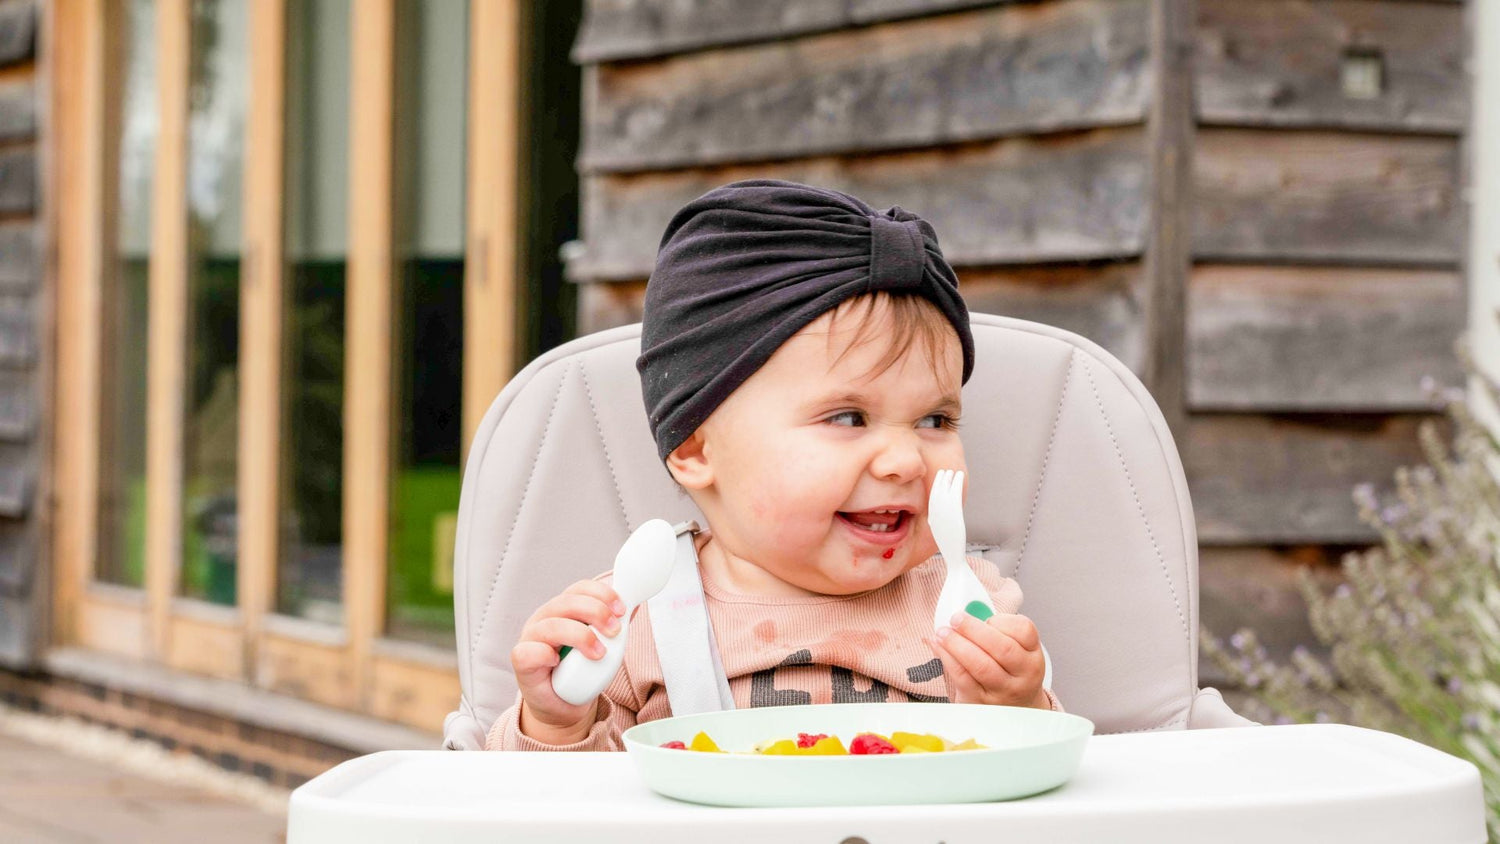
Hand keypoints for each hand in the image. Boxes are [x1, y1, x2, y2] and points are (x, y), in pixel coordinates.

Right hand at [510, 579, 626, 743]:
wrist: (563, 705)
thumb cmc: (581, 671)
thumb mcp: (602, 644)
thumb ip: (612, 625)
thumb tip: (634, 605)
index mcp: (563, 609)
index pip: (579, 589)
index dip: (601, 594)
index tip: (621, 610)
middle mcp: (545, 618)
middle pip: (567, 602)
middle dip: (596, 612)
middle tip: (615, 630)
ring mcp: (531, 639)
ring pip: (551, 626)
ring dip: (580, 636)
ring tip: (599, 653)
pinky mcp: (522, 662)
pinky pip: (528, 652)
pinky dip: (545, 654)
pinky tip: (557, 662)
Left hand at [925, 611, 1048, 708]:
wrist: (1014, 712)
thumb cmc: (1008, 674)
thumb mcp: (1014, 652)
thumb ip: (994, 631)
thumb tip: (965, 610)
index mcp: (1032, 656)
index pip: (1025, 631)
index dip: (1002, 620)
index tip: (985, 616)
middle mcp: (1023, 675)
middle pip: (1002, 648)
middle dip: (974, 629)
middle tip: (956, 619)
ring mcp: (1003, 691)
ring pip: (981, 665)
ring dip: (957, 644)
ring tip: (943, 632)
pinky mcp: (981, 703)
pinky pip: (963, 678)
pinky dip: (948, 659)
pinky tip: (938, 646)